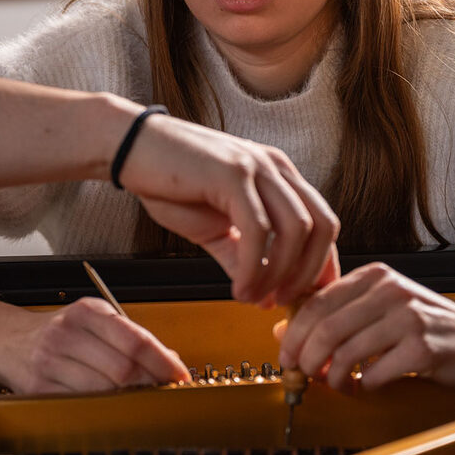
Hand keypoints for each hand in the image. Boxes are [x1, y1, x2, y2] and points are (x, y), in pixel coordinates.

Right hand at [0, 296, 189, 394]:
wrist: (5, 340)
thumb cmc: (57, 331)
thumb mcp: (92, 320)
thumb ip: (129, 337)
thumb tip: (171, 361)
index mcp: (86, 312)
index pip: (134, 340)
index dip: (162, 362)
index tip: (180, 377)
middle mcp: (66, 334)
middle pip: (123, 370)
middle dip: (150, 386)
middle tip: (165, 395)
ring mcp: (50, 363)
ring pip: (104, 391)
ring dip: (129, 401)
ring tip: (142, 402)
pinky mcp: (38, 389)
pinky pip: (81, 405)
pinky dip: (103, 410)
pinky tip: (114, 408)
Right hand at [115, 114, 339, 305]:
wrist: (130, 150)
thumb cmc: (170, 184)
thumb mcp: (214, 229)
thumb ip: (242, 258)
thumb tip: (263, 296)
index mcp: (279, 176)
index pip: (323, 222)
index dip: (321, 265)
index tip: (305, 299)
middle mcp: (276, 167)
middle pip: (323, 226)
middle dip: (309, 273)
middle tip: (283, 303)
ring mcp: (257, 166)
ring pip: (297, 229)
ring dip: (281, 274)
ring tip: (255, 298)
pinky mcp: (233, 173)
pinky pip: (258, 229)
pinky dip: (254, 267)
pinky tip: (238, 288)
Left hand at [276, 263, 454, 390]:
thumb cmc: (428, 326)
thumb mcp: (379, 311)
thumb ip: (335, 316)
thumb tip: (283, 331)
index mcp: (374, 277)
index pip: (317, 302)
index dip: (294, 334)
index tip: (286, 357)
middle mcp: (390, 291)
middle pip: (327, 327)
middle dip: (307, 357)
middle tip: (304, 376)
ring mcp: (409, 317)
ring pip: (347, 351)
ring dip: (334, 376)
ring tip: (338, 384)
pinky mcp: (424, 347)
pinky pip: (377, 372)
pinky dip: (364, 386)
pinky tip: (366, 388)